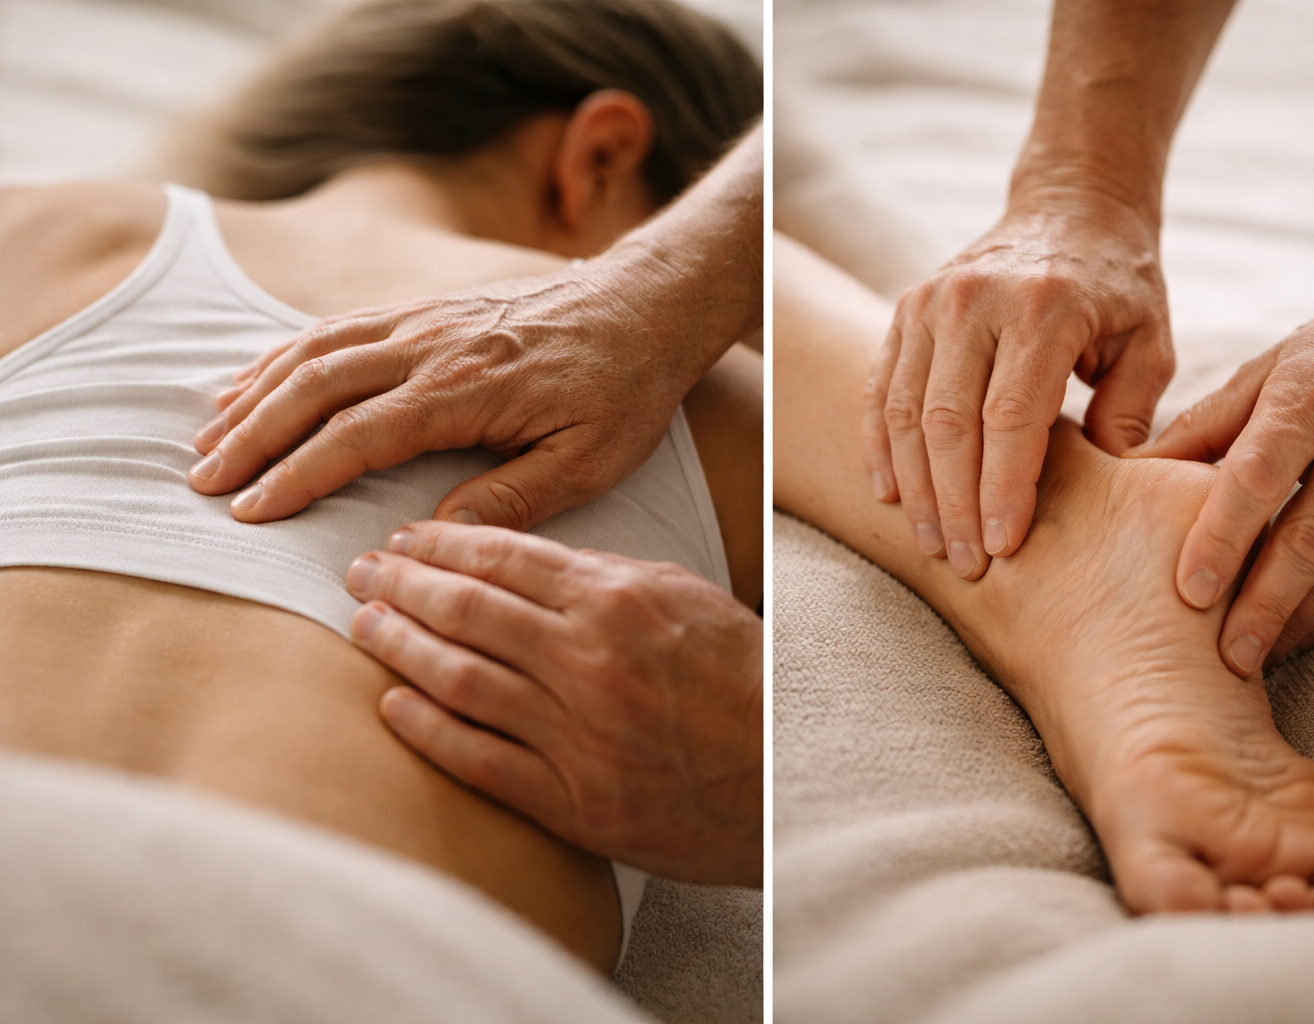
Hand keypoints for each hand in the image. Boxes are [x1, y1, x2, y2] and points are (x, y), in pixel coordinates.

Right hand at [187, 265, 694, 528]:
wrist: (646, 304)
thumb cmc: (624, 388)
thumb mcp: (588, 460)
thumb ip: (511, 499)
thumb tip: (431, 539)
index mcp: (466, 389)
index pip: (358, 436)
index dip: (298, 476)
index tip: (252, 513)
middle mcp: (431, 345)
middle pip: (315, 386)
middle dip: (252, 436)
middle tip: (205, 484)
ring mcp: (423, 319)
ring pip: (315, 350)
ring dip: (255, 393)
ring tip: (208, 438)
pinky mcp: (427, 308)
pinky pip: (338, 327)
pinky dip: (286, 354)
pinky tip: (256, 381)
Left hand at [345, 521, 762, 886]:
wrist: (784, 776)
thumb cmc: (739, 678)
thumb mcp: (684, 599)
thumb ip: (603, 576)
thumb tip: (521, 559)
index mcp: (619, 600)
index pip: (503, 558)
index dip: (440, 544)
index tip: (401, 538)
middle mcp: (589, 660)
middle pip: (466, 610)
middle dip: (400, 585)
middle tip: (358, 572)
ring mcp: (576, 733)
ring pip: (458, 678)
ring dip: (398, 647)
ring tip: (361, 625)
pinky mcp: (571, 800)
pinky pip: (477, 758)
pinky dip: (425, 729)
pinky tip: (390, 704)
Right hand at [862, 188, 1173, 579]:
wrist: (1071, 205)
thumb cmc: (1119, 286)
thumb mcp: (1151, 341)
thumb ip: (1131, 414)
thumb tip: (1108, 492)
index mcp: (1044, 307)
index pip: (1012, 415)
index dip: (1003, 487)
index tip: (1003, 544)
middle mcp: (976, 299)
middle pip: (949, 421)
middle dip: (954, 502)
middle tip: (966, 563)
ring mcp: (931, 301)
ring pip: (905, 411)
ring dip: (915, 486)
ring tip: (931, 543)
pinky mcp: (906, 308)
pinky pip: (880, 388)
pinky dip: (879, 446)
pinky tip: (891, 495)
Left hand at [1130, 280, 1313, 675]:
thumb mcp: (1268, 367)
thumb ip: (1203, 425)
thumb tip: (1129, 471)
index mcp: (1309, 399)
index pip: (1259, 477)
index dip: (1222, 537)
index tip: (1188, 590)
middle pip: (1308, 540)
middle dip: (1262, 606)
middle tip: (1223, 657)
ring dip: (1297, 622)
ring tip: (1250, 658)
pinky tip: (1294, 631)